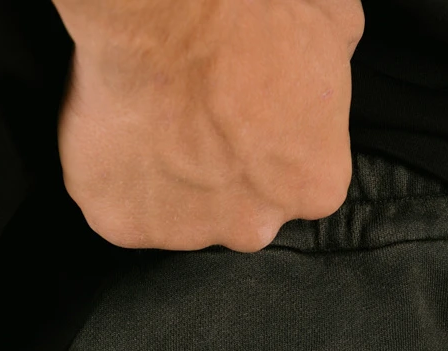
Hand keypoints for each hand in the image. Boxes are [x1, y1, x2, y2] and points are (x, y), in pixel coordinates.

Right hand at [54, 0, 364, 250]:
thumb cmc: (250, 13)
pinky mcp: (125, 224)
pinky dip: (113, 179)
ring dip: (167, 180)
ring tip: (155, 121)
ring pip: (177, 215)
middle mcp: (257, 225)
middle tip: (197, 117)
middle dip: (220, 176)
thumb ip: (333, 71)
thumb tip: (326, 64)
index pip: (297, 183)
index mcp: (315, 185)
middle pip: (240, 212)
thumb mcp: (333, 24)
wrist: (168, 10)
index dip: (267, 147)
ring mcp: (189, 233)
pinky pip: (118, 208)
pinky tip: (118, 134)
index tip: (245, 116)